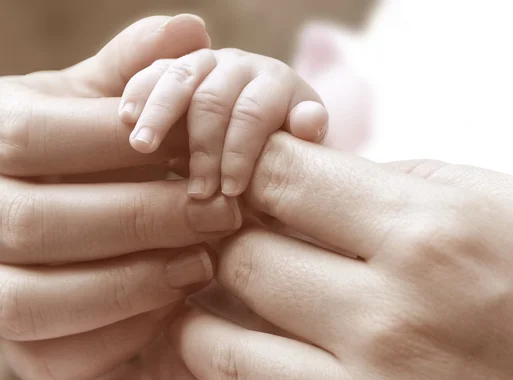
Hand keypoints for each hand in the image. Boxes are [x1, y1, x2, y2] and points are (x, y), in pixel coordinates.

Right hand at [0, 14, 241, 379]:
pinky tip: (175, 302)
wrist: (41, 221)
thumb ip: (133, 72)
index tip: (200, 148)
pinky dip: (124, 331)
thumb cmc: (74, 153)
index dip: (122, 142)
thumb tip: (191, 30)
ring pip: (35, 301)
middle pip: (36, 223)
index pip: (37, 135)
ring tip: (204, 263)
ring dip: (133, 281)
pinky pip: (58, 355)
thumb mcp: (91, 105)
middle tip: (222, 212)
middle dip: (143, 218)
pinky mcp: (17, 349)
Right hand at [120, 48, 327, 198]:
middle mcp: (241, 67)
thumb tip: (308, 121)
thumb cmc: (282, 154)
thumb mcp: (301, 154)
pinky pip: (152, 72)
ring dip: (160, 113)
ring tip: (143, 147)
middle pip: (215, 97)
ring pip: (179, 78)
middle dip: (204, 146)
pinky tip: (125, 119)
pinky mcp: (174, 70)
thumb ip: (305, 141)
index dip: (243, 152)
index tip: (231, 193)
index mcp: (277, 84)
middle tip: (197, 191)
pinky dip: (138, 92)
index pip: (256, 112)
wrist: (258, 138)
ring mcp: (206, 64)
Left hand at [167, 132, 512, 378]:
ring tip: (235, 292)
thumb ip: (404, 182)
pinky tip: (253, 340)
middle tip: (242, 228)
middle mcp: (390, 314)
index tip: (252, 171)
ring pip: (220, 342)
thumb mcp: (507, 202)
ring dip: (211, 310)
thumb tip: (324, 177)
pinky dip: (234, 362)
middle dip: (230, 234)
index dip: (250, 166)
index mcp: (429, 232)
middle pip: (242, 255)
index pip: (281, 177)